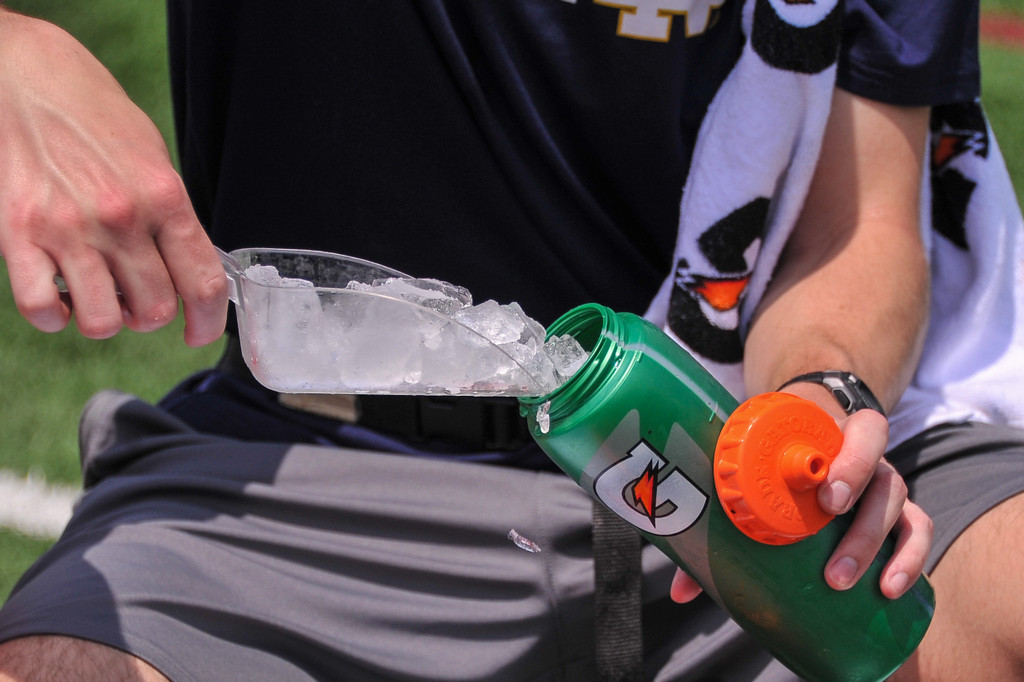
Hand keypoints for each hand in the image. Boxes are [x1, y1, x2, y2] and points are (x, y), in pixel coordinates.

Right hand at [0, 10, 226, 345]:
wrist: (26, 76)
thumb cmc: (96, 117)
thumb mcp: (154, 159)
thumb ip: (172, 218)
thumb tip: (189, 273)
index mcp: (164, 197)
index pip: (203, 282)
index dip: (208, 321)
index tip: (198, 334)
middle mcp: (121, 217)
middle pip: (154, 308)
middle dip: (150, 314)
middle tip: (138, 298)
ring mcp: (69, 229)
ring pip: (103, 320)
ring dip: (106, 320)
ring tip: (101, 298)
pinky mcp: (19, 234)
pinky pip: (43, 307)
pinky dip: (55, 317)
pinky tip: (61, 299)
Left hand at [671, 402, 932, 603]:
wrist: (806, 426)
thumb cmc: (772, 453)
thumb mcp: (749, 467)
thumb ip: (715, 520)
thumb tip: (680, 590)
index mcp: (833, 431)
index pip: (865, 430)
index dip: (852, 462)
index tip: (826, 498)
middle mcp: (866, 454)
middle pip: (884, 478)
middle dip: (862, 525)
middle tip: (833, 564)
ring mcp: (882, 483)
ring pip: (900, 507)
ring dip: (876, 547)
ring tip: (844, 581)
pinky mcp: (897, 511)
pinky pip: (918, 530)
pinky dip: (910, 559)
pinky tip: (890, 589)